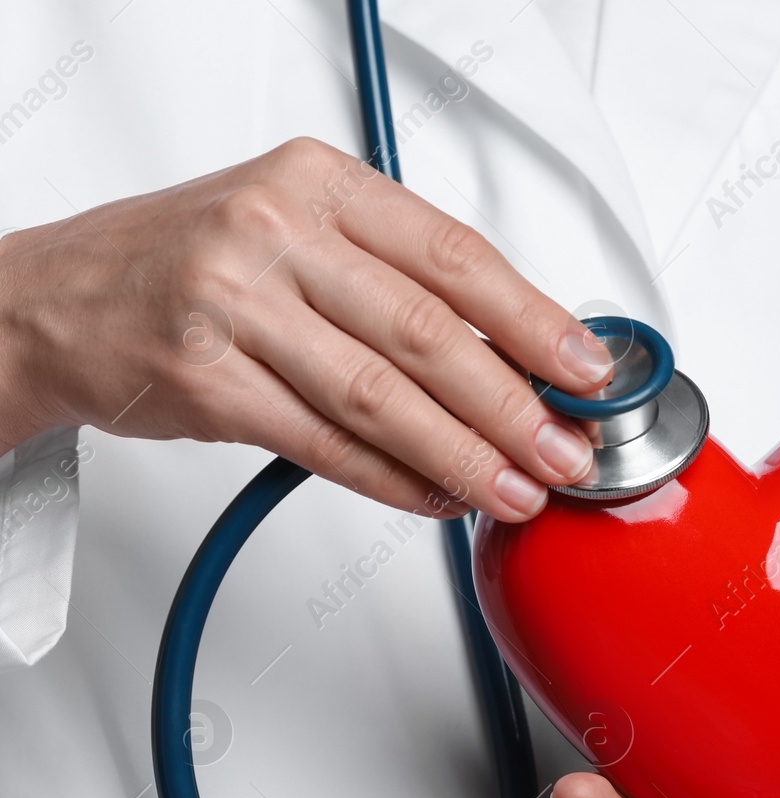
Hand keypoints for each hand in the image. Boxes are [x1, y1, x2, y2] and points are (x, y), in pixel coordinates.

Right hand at [0, 137, 612, 520]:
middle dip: (514, 407)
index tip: (587, 372)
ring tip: (516, 490)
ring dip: (464, 457)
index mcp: (318, 182)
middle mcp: (273, 231)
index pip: (454, 255)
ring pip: (380, 398)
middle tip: (565, 454)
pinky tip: (437, 497)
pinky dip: (392, 481)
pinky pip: (323, 445)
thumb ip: (399, 277)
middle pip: (427, 334)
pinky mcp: (201, 380)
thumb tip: (519, 352)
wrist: (55, 296)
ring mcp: (231, 305)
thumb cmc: (195, 259)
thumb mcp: (298, 228)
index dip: (534, 320)